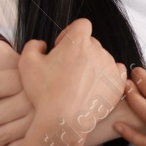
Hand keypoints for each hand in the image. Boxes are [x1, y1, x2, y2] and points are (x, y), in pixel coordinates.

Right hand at [17, 20, 127, 143]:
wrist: (63, 120)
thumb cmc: (44, 92)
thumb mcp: (27, 63)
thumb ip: (33, 45)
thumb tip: (43, 45)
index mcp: (78, 41)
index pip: (82, 25)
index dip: (70, 33)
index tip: (61, 48)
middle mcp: (98, 50)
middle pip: (91, 43)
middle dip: (79, 52)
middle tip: (66, 70)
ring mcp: (110, 67)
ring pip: (103, 58)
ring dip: (92, 65)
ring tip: (78, 83)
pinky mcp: (118, 84)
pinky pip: (116, 71)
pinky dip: (107, 75)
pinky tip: (95, 85)